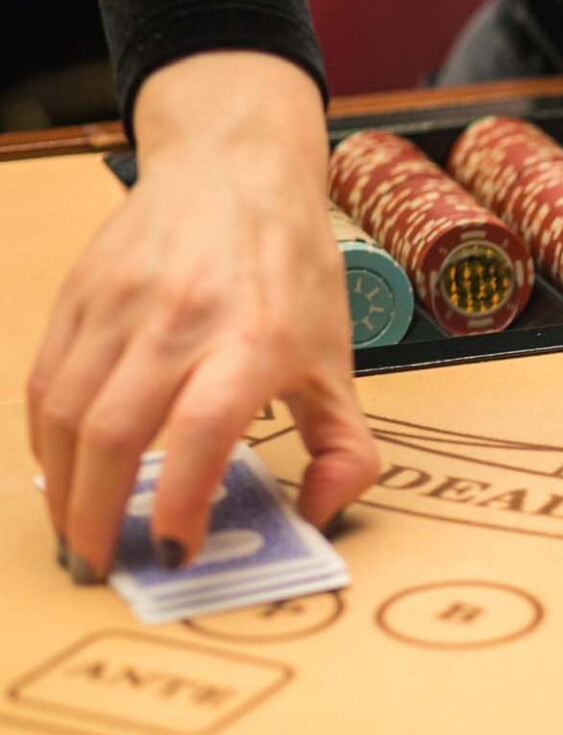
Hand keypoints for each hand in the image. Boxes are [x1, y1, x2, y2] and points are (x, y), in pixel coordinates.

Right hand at [25, 51, 377, 578]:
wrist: (235, 169)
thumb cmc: (293, 273)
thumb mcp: (338, 360)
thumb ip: (345, 448)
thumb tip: (323, 516)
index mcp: (252, 341)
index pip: (199, 433)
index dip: (179, 500)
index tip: (176, 551)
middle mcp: (178, 321)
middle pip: (111, 433)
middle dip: (96, 515)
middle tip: (103, 565)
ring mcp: (119, 305)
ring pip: (63, 413)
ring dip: (60, 486)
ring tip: (77, 532)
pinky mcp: (78, 295)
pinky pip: (45, 380)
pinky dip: (45, 438)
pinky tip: (63, 473)